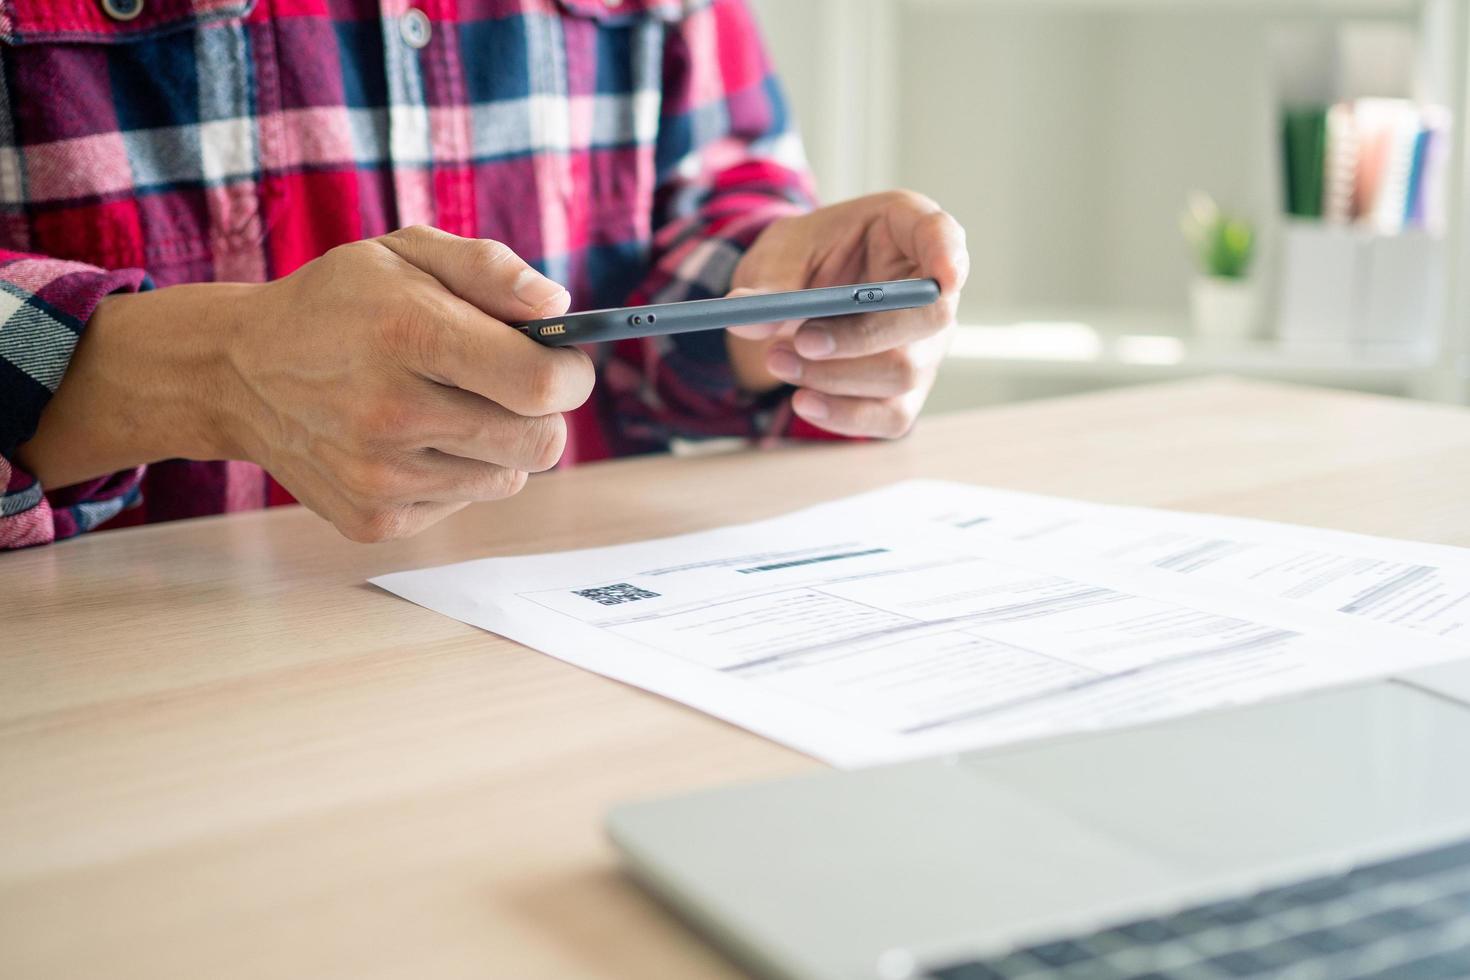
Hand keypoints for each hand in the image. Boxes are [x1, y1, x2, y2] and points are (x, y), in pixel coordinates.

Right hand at [23, 226, 593, 542]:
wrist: (238, 373)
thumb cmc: (340, 305)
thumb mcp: (406, 253)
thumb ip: (491, 270)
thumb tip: (561, 305)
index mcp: (409, 335)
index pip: (541, 384)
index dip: (572, 374)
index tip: (565, 361)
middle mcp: (393, 414)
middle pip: (540, 443)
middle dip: (544, 411)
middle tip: (515, 384)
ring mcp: (380, 478)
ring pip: (509, 477)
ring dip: (499, 443)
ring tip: (451, 405)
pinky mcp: (374, 519)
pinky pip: (465, 501)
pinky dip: (458, 471)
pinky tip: (415, 438)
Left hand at [726, 191, 967, 437]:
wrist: (791, 299)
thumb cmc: (798, 258)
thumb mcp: (777, 254)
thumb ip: (768, 283)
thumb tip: (749, 318)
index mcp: (905, 230)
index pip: (945, 237)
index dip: (951, 256)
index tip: (946, 277)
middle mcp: (929, 289)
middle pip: (929, 319)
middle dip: (861, 336)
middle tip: (801, 341)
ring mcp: (927, 343)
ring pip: (905, 372)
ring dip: (836, 376)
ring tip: (777, 360)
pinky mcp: (909, 389)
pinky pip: (893, 416)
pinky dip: (844, 415)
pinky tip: (804, 401)